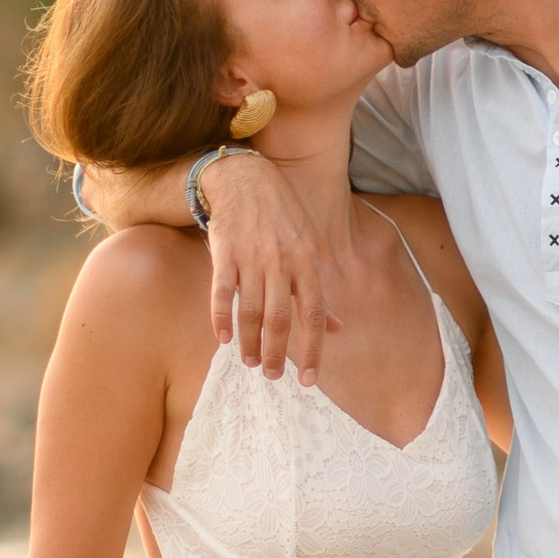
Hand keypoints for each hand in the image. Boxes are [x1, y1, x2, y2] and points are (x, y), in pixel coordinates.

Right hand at [198, 155, 333, 383]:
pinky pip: (221, 292)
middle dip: (275, 354)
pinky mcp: (225, 251)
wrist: (244, 177)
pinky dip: (221, 318)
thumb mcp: (309, 248)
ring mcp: (252, 256)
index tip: (308, 380)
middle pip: (280, 319)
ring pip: (250, 311)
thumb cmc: (281, 217)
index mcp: (308, 262)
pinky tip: (223, 338)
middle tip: (271, 376)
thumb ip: (318, 291)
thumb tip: (338, 329)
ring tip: (248, 361)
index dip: (312, 349)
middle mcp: (282, 261)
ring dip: (249, 342)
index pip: (314, 314)